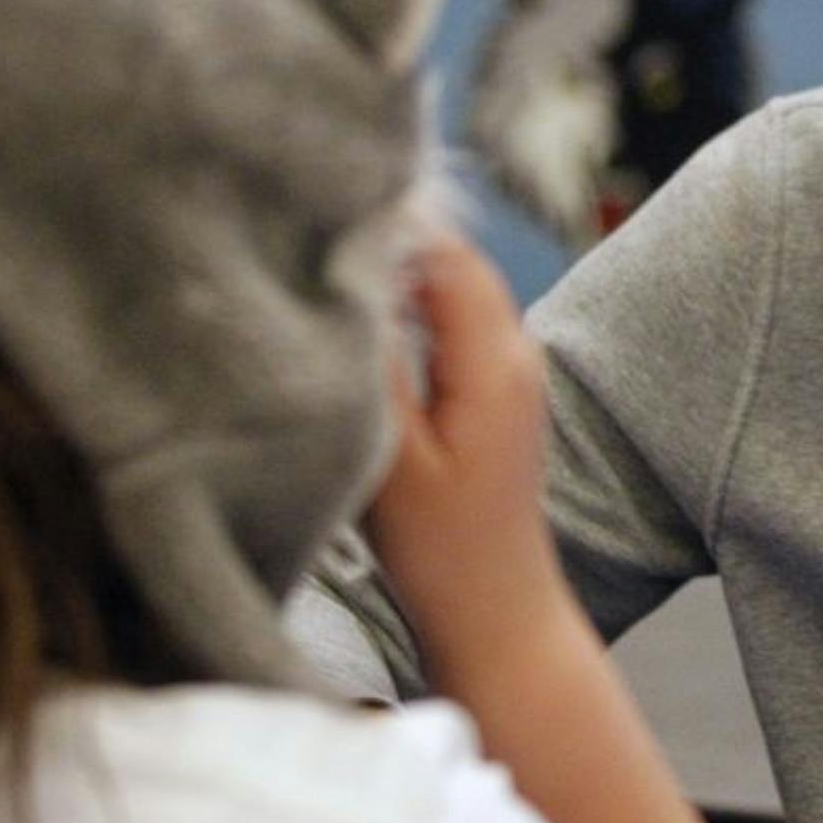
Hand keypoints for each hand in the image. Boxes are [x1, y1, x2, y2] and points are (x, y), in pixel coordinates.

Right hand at [358, 230, 563, 664]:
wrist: (495, 615)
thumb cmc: (443, 552)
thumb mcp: (392, 457)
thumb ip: (374, 363)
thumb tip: (346, 279)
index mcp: (496, 359)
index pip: (444, 250)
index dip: (383, 220)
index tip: (315, 207)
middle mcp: (516, 351)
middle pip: (448, 259)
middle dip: (385, 238)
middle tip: (306, 226)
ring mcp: (510, 369)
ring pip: (448, 287)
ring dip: (394, 275)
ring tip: (320, 264)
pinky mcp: (493, 391)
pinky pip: (449, 321)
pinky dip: (406, 308)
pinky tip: (356, 319)